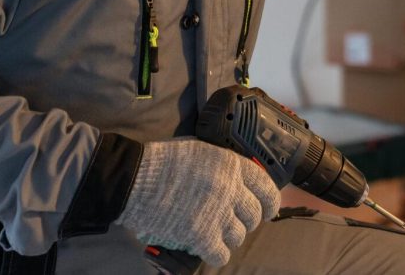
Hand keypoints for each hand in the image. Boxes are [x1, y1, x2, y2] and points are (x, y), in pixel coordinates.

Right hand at [116, 137, 279, 266]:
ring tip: (214, 232)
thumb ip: (224, 164)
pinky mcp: (200, 235)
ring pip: (239, 236)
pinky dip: (215, 253)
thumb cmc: (163, 162)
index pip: (267, 188)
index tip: (267, 210)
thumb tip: (240, 180)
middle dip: (246, 221)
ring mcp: (217, 213)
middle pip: (254, 215)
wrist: (135, 178)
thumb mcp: (202, 150)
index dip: (270, 202)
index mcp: (232, 165)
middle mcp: (230, 189)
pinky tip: (207, 247)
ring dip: (229, 237)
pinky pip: (221, 254)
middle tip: (232, 222)